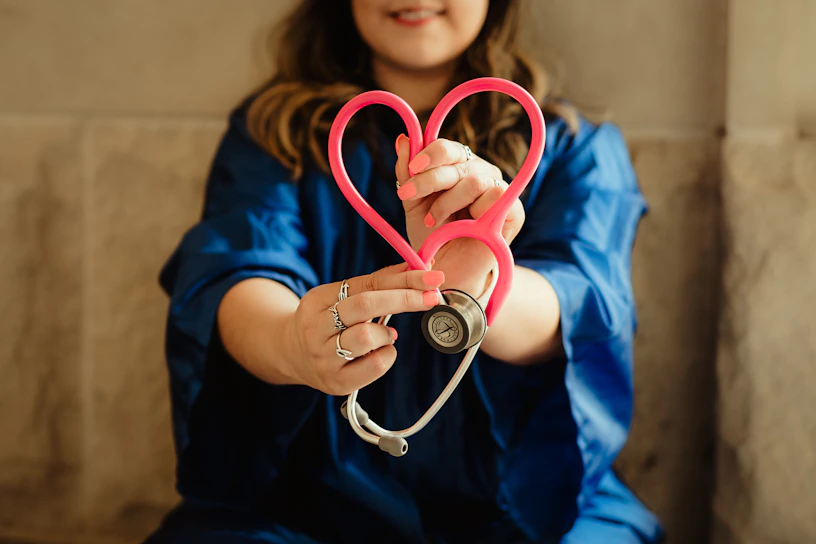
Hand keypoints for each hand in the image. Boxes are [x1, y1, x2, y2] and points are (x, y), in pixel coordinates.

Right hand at [281, 263, 444, 395]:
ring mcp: (323, 357)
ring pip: (366, 337)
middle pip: (364, 305)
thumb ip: (376, 284)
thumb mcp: (341, 298)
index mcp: (317, 300)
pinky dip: (387, 355)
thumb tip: (415, 267)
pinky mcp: (336, 382)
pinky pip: (374, 366)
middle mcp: (315, 328)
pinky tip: (381, 352)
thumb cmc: (327, 322)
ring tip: (386, 335)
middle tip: (431, 297)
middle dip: (404, 298)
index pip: (365, 284)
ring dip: (387, 333)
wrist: (292, 355)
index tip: (431, 277)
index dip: (402, 279)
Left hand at [393, 135, 525, 295]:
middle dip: (429, 179)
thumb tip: (403, 139)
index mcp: (458, 166)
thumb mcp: (413, 203)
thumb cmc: (432, 236)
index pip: (448, 148)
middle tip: (408, 196)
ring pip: (474, 180)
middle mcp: (480, 172)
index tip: (411, 170)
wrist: (446, 271)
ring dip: (448, 202)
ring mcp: (498, 189)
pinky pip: (497, 196)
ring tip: (433, 221)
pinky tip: (462, 226)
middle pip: (458, 161)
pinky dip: (474, 211)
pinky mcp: (514, 211)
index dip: (429, 154)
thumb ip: (407, 173)